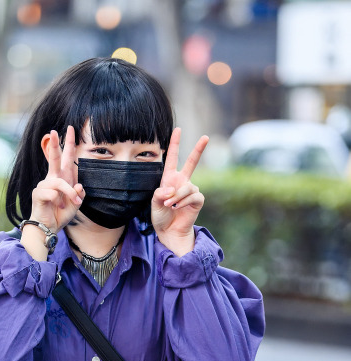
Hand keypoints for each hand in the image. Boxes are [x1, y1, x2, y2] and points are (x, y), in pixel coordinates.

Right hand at [30, 125, 84, 232]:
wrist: (49, 227)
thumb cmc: (60, 214)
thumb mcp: (75, 205)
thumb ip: (79, 194)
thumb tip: (79, 185)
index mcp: (63, 178)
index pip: (67, 158)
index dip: (69, 144)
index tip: (70, 128)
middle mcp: (52, 178)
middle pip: (54, 158)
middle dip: (55, 144)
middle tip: (54, 131)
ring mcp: (44, 185)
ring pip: (60, 182)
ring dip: (68, 194)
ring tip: (70, 205)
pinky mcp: (38, 193)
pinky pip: (53, 193)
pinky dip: (58, 201)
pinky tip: (56, 207)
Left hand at [151, 129, 207, 253]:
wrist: (169, 231)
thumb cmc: (161, 216)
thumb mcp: (155, 203)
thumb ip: (160, 194)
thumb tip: (171, 189)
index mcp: (170, 179)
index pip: (173, 158)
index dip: (175, 143)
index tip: (178, 129)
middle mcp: (182, 182)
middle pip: (192, 162)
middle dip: (199, 150)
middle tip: (206, 137)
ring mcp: (191, 190)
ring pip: (187, 187)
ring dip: (177, 196)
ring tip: (170, 205)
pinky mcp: (197, 200)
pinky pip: (193, 196)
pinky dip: (184, 202)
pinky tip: (178, 207)